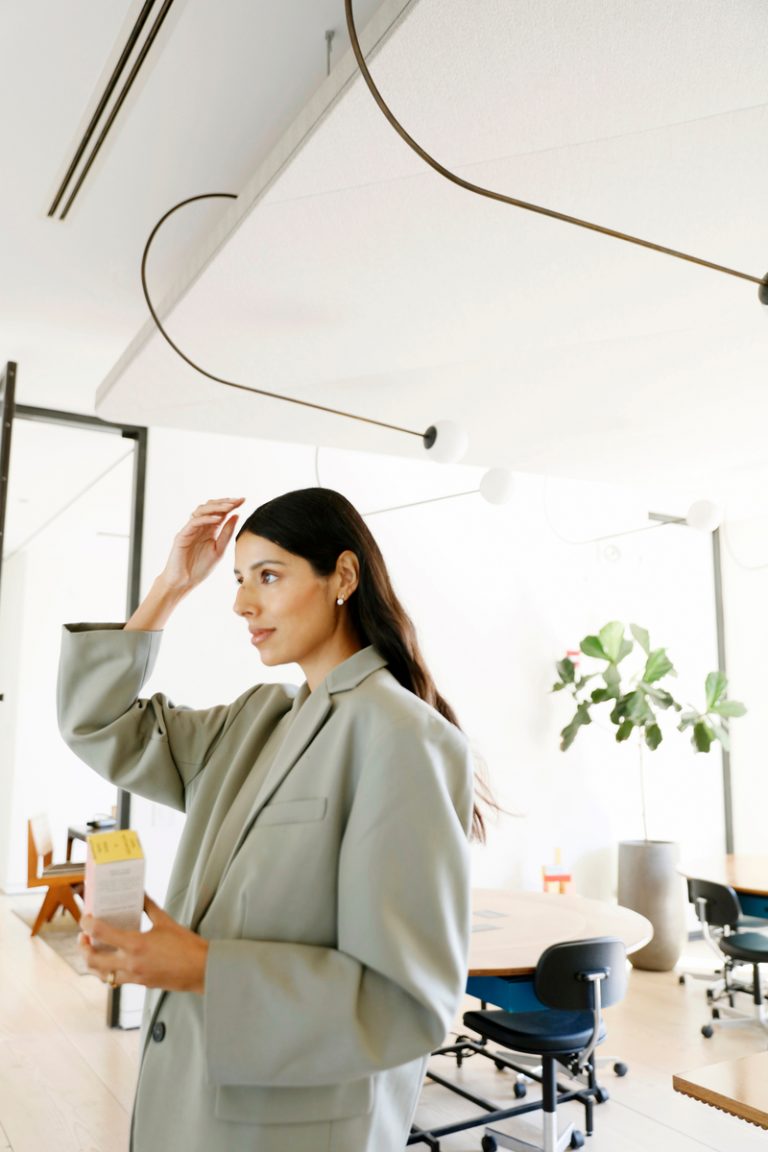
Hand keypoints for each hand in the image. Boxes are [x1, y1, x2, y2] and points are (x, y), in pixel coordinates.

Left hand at [79, 894, 208, 993]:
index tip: (85, 917)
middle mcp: (130, 963)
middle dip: (83, 948)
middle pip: (93, 960)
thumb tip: (138, 893)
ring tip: (93, 950)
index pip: (101, 933)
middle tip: (83, 936)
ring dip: (92, 963)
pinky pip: (115, 980)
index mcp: (136, 944)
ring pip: (101, 975)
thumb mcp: (166, 921)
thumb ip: (148, 907)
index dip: (87, 924)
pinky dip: (108, 971)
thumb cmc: (186, 945)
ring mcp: (134, 977)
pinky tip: (112, 961)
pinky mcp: (139, 984)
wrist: (201, 970)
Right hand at [161, 496, 244, 592]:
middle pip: (210, 507)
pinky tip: (218, 519)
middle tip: (238, 500)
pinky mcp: (182, 535)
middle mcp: (199, 526)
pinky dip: (206, 519)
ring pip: (201, 510)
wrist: (183, 583)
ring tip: (229, 507)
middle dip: (225, 502)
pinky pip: (194, 522)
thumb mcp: (219, 550)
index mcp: (209, 530)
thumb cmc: (200, 568)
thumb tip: (237, 515)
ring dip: (216, 507)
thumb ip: (227, 533)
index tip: (244, 500)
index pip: (220, 512)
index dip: (231, 505)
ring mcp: (190, 529)